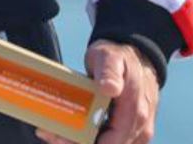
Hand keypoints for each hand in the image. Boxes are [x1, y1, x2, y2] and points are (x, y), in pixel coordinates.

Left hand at [36, 41, 159, 143]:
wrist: (138, 57)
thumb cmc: (121, 57)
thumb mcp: (110, 57)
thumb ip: (109, 71)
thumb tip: (109, 88)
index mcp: (134, 111)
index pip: (111, 142)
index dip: (85, 143)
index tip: (61, 138)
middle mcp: (140, 126)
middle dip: (79, 143)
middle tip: (53, 134)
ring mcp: (138, 131)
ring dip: (83, 142)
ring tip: (59, 132)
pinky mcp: (132, 132)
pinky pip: (112, 141)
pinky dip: (92, 138)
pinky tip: (74, 132)